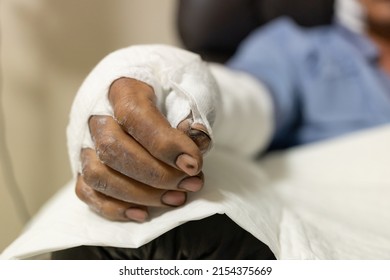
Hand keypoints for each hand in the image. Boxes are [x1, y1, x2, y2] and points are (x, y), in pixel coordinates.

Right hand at [75, 78, 210, 221]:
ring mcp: (86, 141)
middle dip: (156, 174)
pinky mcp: (85, 164)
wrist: (157, 88)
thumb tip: (194, 144)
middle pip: (112, 149)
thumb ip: (194, 111)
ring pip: (98, 174)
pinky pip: (88, 191)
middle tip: (191, 184)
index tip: (193, 164)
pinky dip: (114, 208)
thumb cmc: (174, 88)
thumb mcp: (191, 86)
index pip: (135, 116)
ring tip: (177, 198)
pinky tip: (144, 213)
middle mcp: (96, 113)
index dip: (164, 144)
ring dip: (140, 194)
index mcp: (123, 86)